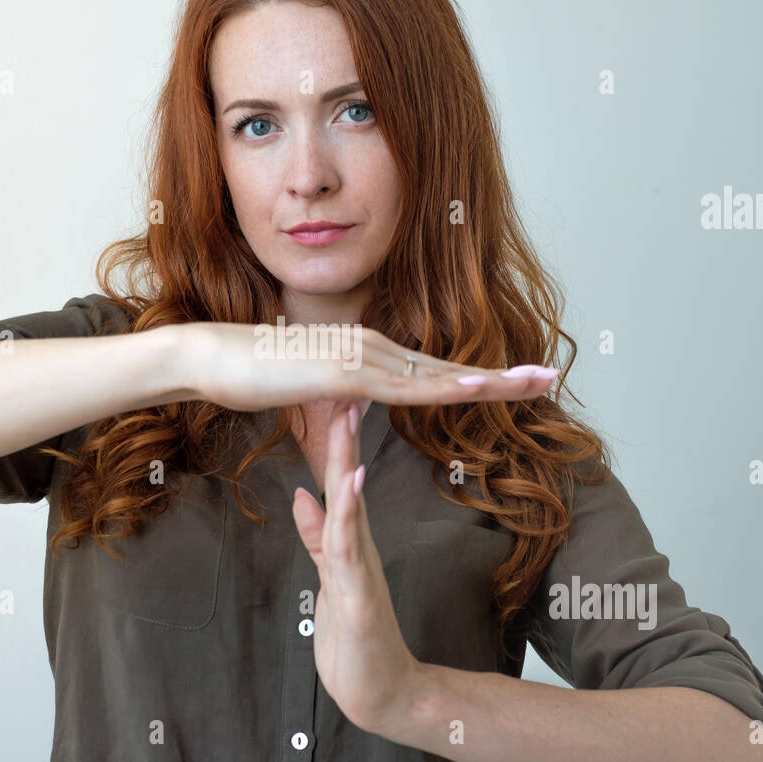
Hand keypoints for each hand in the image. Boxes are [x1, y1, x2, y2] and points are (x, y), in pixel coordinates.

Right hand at [181, 321, 557, 412]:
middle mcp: (373, 347)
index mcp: (367, 353)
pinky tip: (478, 389)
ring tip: (535, 381)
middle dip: (501, 374)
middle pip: (448, 367)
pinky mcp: (345, 371)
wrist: (212, 358)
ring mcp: (362, 356)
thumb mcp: (306, 397)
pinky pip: (405, 385)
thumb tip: (346, 414)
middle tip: (550, 376)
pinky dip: (446, 387)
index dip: (475, 378)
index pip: (432, 370)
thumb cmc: (252, 376)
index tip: (514, 381)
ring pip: (438, 374)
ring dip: (489, 379)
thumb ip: (333, 405)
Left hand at [290, 397, 419, 735]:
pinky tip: (349, 485)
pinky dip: (346, 514)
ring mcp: (360, 568)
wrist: (382, 694)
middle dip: (342, 434)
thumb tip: (302, 495)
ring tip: (345, 419)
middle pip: (348, 481)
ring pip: (350, 505)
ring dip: (345, 462)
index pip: (340, 479)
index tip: (330, 391)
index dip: (332, 438)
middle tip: (344, 382)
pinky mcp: (359, 594)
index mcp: (349, 541)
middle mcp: (358, 546)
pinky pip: (349, 548)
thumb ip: (318, 536)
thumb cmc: (356, 638)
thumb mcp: (329, 576)